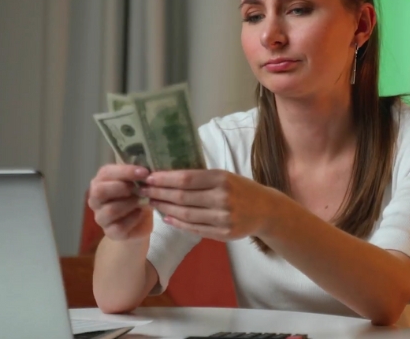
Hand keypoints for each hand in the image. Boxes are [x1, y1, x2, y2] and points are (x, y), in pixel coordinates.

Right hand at [88, 164, 152, 240]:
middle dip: (122, 187)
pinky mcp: (109, 232)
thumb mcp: (137, 182)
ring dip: (130, 204)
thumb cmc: (137, 196)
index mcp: (100, 181)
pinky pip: (119, 226)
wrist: (140, 222)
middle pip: (99, 191)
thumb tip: (146, 171)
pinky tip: (140, 213)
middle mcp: (95, 199)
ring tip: (142, 201)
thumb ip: (136, 175)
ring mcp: (100, 217)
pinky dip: (133, 219)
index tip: (144, 172)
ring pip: (110, 210)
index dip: (125, 171)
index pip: (106, 173)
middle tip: (138, 188)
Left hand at [140, 169, 283, 240]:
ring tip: (152, 203)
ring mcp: (223, 218)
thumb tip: (167, 176)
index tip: (148, 178)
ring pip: (185, 214)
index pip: (186, 179)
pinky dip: (178, 223)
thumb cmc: (239, 189)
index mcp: (221, 178)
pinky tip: (167, 217)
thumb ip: (200, 177)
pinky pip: (194, 228)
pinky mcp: (223, 233)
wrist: (265, 210)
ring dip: (165, 209)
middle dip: (159, 193)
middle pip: (182, 197)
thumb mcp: (224, 176)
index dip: (164, 179)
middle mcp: (222, 198)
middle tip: (143, 191)